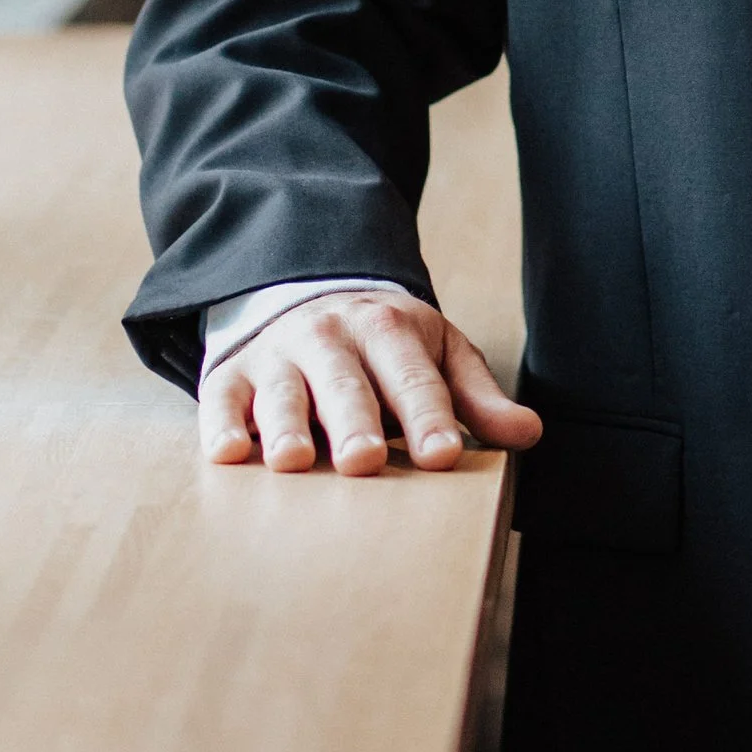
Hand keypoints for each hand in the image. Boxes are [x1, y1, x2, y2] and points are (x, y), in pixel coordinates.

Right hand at [199, 289, 543, 477]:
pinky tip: (228, 454)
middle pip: (345, 383)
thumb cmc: (384, 344)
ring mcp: (277, 355)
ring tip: (294, 461)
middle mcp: (330, 337)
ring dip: (287, 424)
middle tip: (364, 460)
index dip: (428, 416)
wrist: (306, 290)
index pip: (414, 378)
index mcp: (389, 329)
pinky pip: (222, 400)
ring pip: (282, 391)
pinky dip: (222, 425)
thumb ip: (476, 396)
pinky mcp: (230, 376)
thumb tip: (529, 433)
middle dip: (355, 420)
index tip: (442, 454)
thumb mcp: (437, 352)